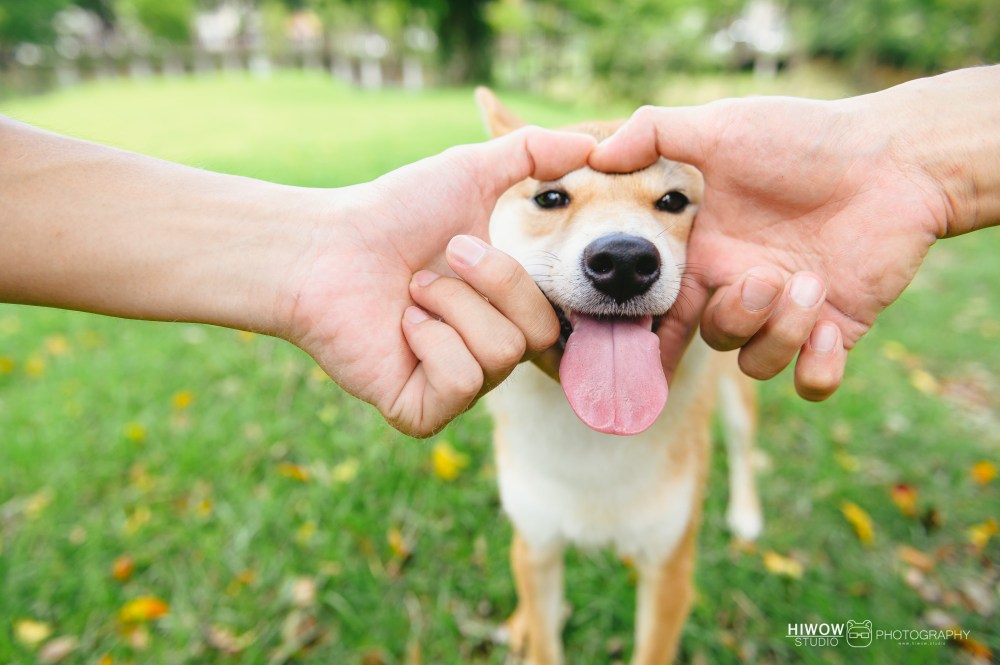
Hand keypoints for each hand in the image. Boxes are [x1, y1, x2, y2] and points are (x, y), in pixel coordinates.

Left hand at [281, 127, 594, 436]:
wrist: (326, 246)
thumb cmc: (393, 212)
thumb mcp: (470, 173)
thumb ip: (534, 153)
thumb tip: (593, 145)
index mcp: (505, 312)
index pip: (554, 315)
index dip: (522, 281)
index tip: (465, 247)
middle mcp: (487, 353)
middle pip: (536, 334)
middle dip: (490, 282)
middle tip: (439, 258)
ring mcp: (457, 387)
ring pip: (501, 355)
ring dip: (451, 306)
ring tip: (410, 292)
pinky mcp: (424, 411)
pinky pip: (461, 381)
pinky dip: (429, 341)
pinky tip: (398, 326)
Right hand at [590, 96, 946, 398]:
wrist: (895, 159)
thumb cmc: (806, 140)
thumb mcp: (721, 127)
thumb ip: (654, 133)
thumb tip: (594, 154)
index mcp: (708, 254)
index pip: (662, 310)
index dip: (645, 338)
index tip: (628, 362)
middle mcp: (743, 287)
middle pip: (713, 338)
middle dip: (734, 319)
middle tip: (767, 277)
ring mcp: (789, 312)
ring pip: (758, 363)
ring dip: (781, 333)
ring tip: (811, 284)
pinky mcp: (837, 328)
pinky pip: (812, 381)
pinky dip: (815, 370)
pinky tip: (829, 330)